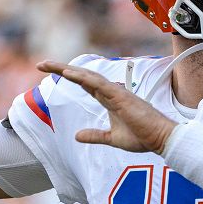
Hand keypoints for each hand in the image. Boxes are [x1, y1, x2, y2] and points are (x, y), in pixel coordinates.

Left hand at [36, 61, 177, 153]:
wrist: (161, 139)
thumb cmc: (142, 137)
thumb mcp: (112, 138)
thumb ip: (95, 135)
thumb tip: (77, 136)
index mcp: (108, 99)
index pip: (84, 83)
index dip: (68, 76)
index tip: (49, 73)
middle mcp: (111, 91)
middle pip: (82, 75)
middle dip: (61, 68)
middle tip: (41, 64)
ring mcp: (116, 92)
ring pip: (88, 76)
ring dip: (67, 70)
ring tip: (49, 65)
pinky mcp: (121, 96)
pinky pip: (99, 84)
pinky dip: (83, 78)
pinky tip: (68, 74)